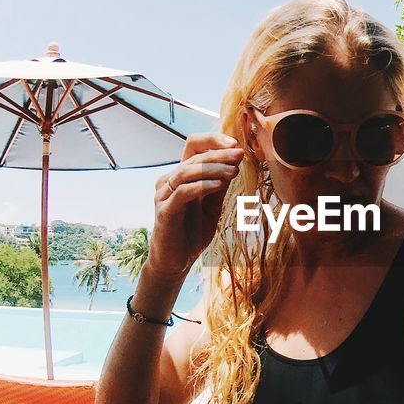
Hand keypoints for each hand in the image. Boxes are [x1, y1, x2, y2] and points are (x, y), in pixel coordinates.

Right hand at [148, 131, 244, 277]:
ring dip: (213, 169)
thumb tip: (235, 160)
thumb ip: (220, 184)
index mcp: (180, 175)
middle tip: (240, 155)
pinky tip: (219, 185)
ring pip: (187, 171)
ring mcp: (163, 196)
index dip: (212, 141)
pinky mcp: (164, 212)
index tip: (235, 145)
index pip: (193, 146)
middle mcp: (168, 181)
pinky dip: (202, 186)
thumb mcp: (213, 205)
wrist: (177, 262)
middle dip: (219, 155)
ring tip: (233, 171)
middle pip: (193, 157)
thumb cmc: (192, 233)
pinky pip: (182, 192)